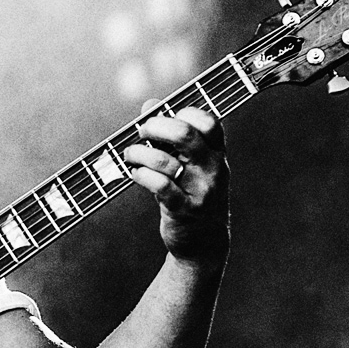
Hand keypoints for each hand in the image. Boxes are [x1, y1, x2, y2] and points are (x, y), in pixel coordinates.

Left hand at [123, 105, 228, 265]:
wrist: (205, 243)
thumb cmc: (193, 194)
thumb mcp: (191, 164)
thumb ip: (172, 135)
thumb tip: (150, 104)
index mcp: (218, 154)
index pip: (208, 121)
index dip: (182, 113)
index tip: (164, 118)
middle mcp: (214, 169)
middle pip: (185, 134)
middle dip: (155, 126)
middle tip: (141, 132)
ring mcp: (201, 191)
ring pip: (165, 161)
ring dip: (139, 153)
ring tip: (130, 155)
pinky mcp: (184, 210)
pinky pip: (159, 186)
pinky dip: (141, 175)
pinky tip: (135, 174)